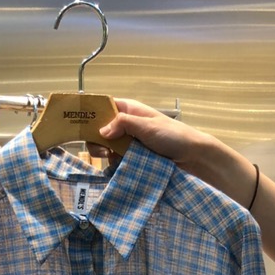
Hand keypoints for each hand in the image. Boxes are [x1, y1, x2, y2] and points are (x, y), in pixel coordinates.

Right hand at [99, 99, 215, 172]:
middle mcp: (125, 124)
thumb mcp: (146, 126)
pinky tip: (121, 167)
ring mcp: (128, 141)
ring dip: (107, 155)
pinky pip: (116, 160)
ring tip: (117, 160)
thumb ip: (123, 124)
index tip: (82, 128)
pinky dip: (116, 164)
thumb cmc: (172, 136)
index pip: (102, 107)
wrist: (192, 156)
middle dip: (98, 142)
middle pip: (100, 131)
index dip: (90, 116)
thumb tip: (101, 131)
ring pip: (107, 147)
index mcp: (128, 110)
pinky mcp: (133, 157)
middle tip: (106, 152)